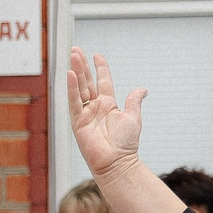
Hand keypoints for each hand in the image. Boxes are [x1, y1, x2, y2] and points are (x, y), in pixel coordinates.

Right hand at [65, 48, 146, 180]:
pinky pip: (74, 103)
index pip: (102, 81)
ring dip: (76, 72)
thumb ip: (134, 101)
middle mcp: (95, 107)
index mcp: (108, 105)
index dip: (100, 68)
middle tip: (76, 50)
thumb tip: (142, 89)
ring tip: (72, 56)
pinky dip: (72, 89)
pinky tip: (70, 75)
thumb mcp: (133, 117)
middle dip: (82, 65)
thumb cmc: (126, 143)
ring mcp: (86, 114)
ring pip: (80, 88)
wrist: (117, 162)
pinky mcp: (78, 122)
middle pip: (87, 82)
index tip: (96, 55)